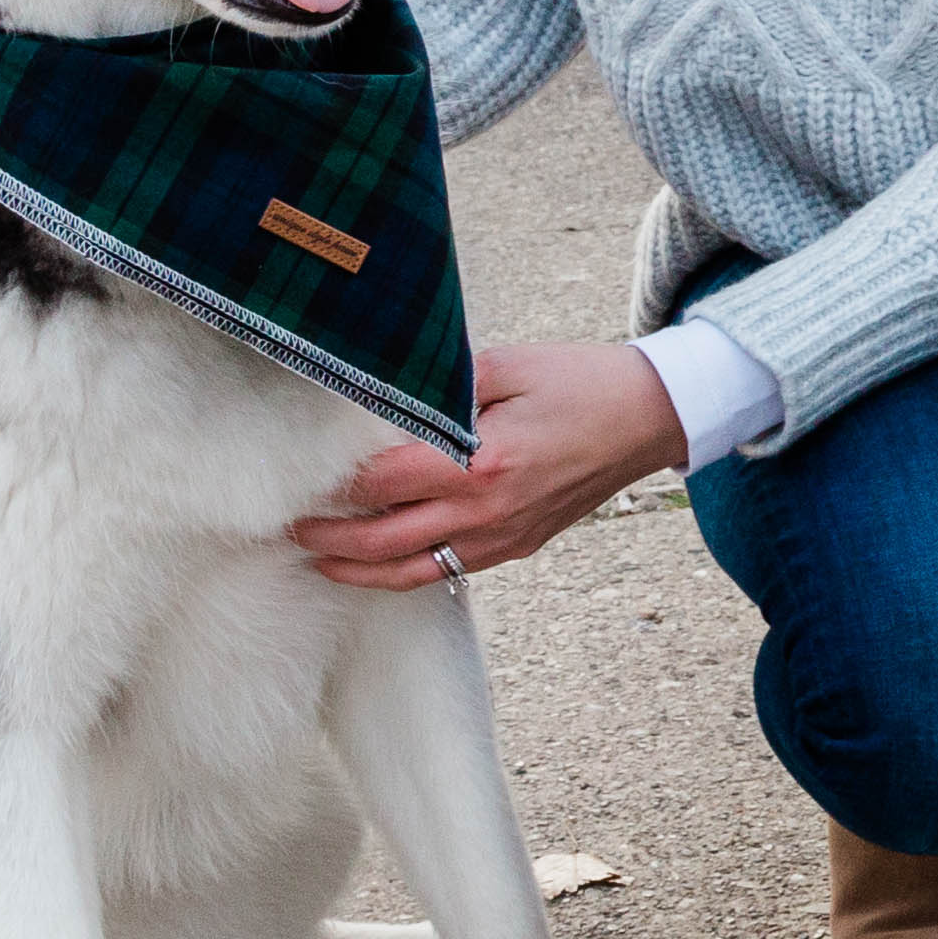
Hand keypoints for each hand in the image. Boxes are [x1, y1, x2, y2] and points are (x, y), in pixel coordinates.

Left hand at [292, 340, 688, 591]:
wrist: (653, 418)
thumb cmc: (583, 382)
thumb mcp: (508, 366)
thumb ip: (440, 386)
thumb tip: (384, 396)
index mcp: (480, 463)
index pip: (383, 482)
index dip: (334, 485)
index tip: (295, 478)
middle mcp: (487, 512)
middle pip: (383, 539)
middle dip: (328, 535)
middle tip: (285, 525)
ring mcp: (503, 537)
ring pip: (411, 570)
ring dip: (358, 568)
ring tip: (317, 556)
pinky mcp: (517, 547)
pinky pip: (447, 569)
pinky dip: (403, 572)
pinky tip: (378, 562)